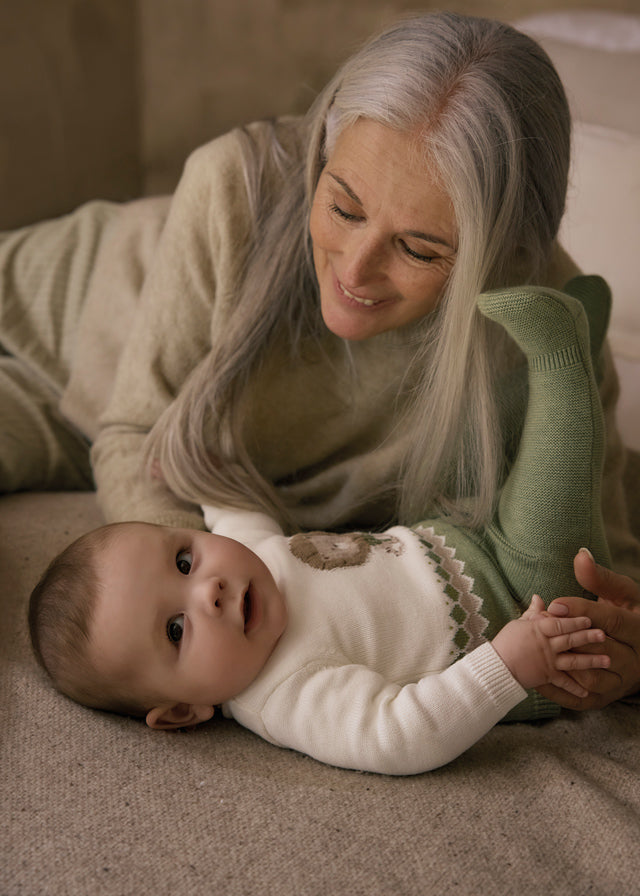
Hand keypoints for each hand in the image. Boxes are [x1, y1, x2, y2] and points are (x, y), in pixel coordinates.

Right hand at [492, 595, 608, 697]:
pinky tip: (588, 690)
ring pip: (573, 661)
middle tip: (603, 635)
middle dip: (588, 637)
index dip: (574, 621)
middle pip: (570, 640)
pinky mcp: (547, 676)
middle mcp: (546, 645)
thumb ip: (533, 612)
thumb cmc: (506, 642)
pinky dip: (575, 687)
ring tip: (607, 660)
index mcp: (538, 629)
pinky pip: (564, 682)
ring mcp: (548, 662)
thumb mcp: (518, 623)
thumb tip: (539, 597)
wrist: (497, 666)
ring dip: (591, 661)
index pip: (559, 623)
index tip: (589, 619)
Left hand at [536, 551, 639, 709]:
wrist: (638, 649)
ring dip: (563, 664)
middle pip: (601, 650)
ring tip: (537, 649)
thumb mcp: (621, 594)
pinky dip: (558, 689)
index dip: (583, 612)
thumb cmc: (628, 614)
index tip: (555, 604)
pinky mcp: (606, 698)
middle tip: (540, 626)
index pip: (612, 621)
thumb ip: (600, 578)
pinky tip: (537, 676)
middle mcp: (635, 660)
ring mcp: (621, 682)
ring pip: (591, 678)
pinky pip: (580, 698)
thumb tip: (581, 555)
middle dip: (569, 638)